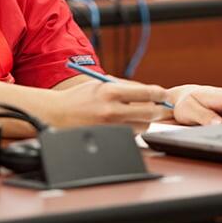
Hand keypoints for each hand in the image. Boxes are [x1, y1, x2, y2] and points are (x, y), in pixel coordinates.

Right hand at [54, 78, 169, 131]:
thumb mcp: (102, 84)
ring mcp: (111, 127)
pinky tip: (124, 123)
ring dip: (144, 120)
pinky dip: (133, 129)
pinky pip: (131, 135)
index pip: (147, 93)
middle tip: (161, 107)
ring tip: (134, 114)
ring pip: (142, 126)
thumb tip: (152, 92)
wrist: (57, 113)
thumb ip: (126, 87)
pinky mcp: (108, 138)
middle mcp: (112, 110)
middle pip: (150, 113)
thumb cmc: (80, 96)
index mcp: (111, 91)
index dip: (160, 94)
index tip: (164, 95)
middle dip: (159, 109)